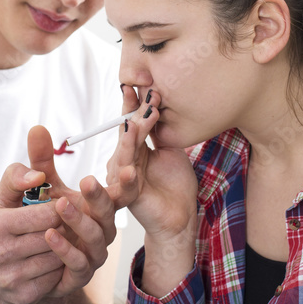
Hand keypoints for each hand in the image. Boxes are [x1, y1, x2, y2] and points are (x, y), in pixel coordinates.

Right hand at [0, 163, 65, 303]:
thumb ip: (16, 177)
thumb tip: (38, 175)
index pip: (47, 214)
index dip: (60, 210)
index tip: (61, 208)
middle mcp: (1, 252)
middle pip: (54, 237)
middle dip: (64, 229)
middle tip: (64, 225)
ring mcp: (11, 277)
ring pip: (57, 258)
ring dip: (64, 249)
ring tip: (59, 242)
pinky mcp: (23, 295)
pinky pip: (55, 278)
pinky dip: (58, 269)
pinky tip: (51, 262)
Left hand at [27, 125, 117, 296]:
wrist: (23, 258)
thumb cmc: (39, 216)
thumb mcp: (40, 185)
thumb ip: (41, 159)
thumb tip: (37, 127)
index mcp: (100, 205)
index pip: (121, 191)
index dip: (127, 181)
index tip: (127, 167)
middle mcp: (102, 228)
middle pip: (109, 212)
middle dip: (100, 196)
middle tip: (86, 180)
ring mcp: (94, 253)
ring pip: (95, 237)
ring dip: (79, 220)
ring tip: (60, 204)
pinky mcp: (80, 274)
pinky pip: (78, 261)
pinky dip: (65, 248)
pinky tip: (49, 235)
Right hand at [107, 87, 197, 240]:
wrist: (180, 217)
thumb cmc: (176, 185)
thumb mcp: (171, 151)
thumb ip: (160, 132)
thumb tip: (155, 105)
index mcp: (133, 150)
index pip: (130, 123)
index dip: (133, 105)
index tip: (140, 86)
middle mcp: (124, 160)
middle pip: (126, 133)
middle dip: (135, 114)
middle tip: (148, 96)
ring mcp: (122, 176)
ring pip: (124, 151)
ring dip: (133, 134)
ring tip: (142, 118)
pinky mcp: (125, 193)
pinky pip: (125, 177)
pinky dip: (128, 166)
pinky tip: (133, 155)